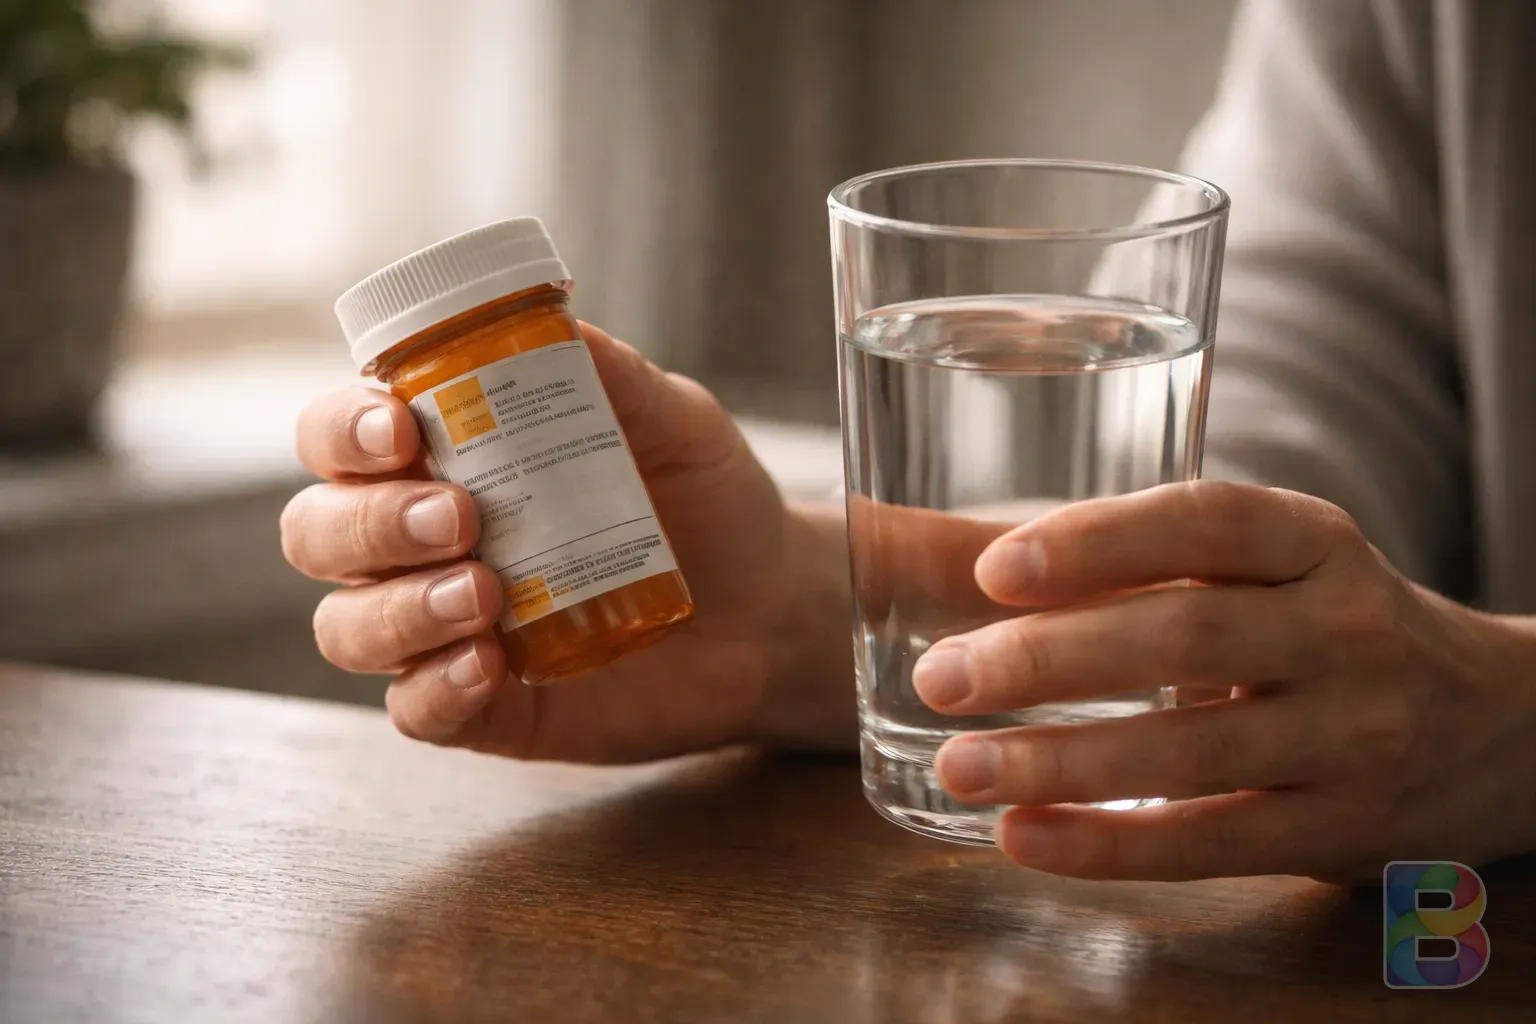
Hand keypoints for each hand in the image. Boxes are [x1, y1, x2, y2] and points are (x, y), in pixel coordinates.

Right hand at [280, 324, 852, 762]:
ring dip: (397, 608)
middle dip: (369, 521)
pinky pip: (414, 711)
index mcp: (444, 459)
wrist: (774, 607)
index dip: (342, 431)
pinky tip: (487, 666)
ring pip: (348, 627)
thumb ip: (614, 377)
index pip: (339, 438)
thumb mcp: (675, 424)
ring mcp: (445, 629)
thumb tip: (558, 322)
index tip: (400, 427)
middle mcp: (420, 544)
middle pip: (318, 532)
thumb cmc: (706, 503)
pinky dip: (435, 690)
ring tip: (482, 594)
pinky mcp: (487, 708)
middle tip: (460, 515)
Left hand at [912, 481, 1535, 880]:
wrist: (1500, 728)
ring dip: (1061, 760)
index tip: (993, 570)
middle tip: (943, 676)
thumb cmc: (1333, 629)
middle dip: (1049, 659)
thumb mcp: (1284, 566)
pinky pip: (1211, 843)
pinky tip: (1024, 836)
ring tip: (960, 764)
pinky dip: (1109, 844)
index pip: (1207, 520)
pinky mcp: (1343, 830)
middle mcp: (1346, 629)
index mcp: (1317, 542)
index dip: (1097, 541)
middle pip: (1186, 636)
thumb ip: (1168, 563)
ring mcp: (1355, 736)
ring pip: (1193, 751)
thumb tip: (983, 575)